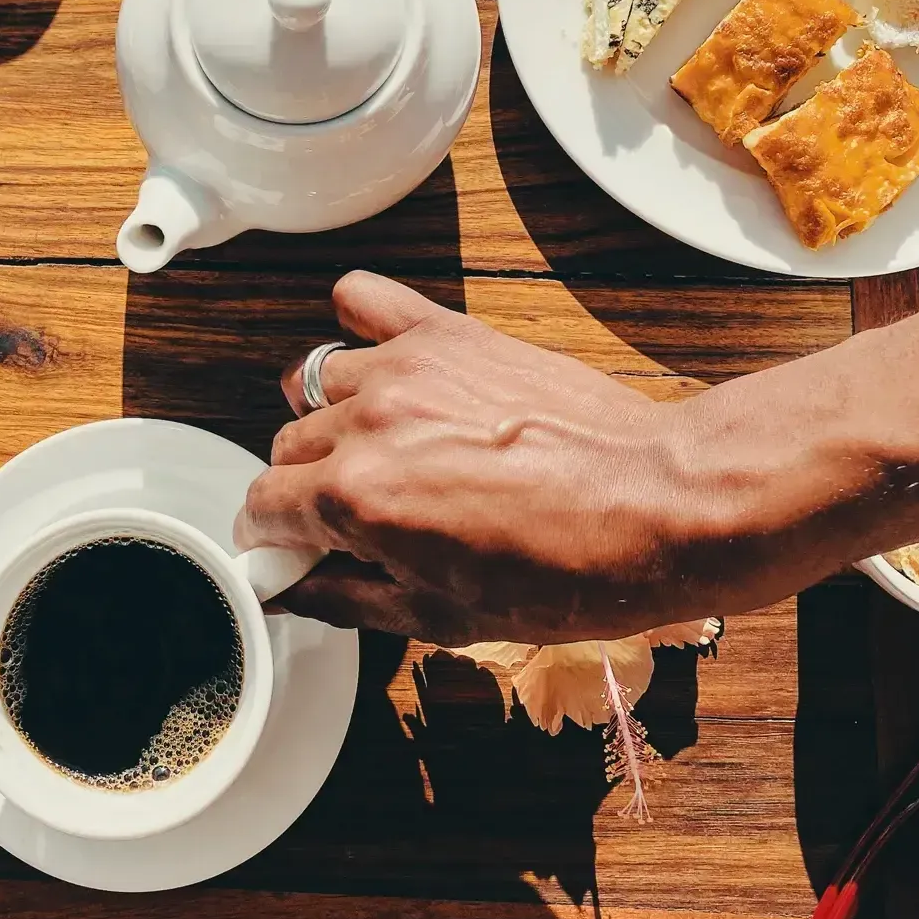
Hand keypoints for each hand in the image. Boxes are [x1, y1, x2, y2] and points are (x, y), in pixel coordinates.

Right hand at [236, 272, 701, 644]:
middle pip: (285, 446)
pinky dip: (358, 324)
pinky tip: (381, 361)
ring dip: (334, 418)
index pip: (261, 507)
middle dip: (306, 487)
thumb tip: (292, 591)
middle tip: (358, 515)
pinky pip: (364, 300)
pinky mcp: (447, 332)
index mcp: (358, 499)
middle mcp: (369, 422)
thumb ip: (348, 598)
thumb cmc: (569, 569)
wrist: (657, 502)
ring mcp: (406, 368)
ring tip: (386, 448)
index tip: (293, 549)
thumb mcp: (445, 618)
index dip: (271, 540)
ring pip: (317, 385)